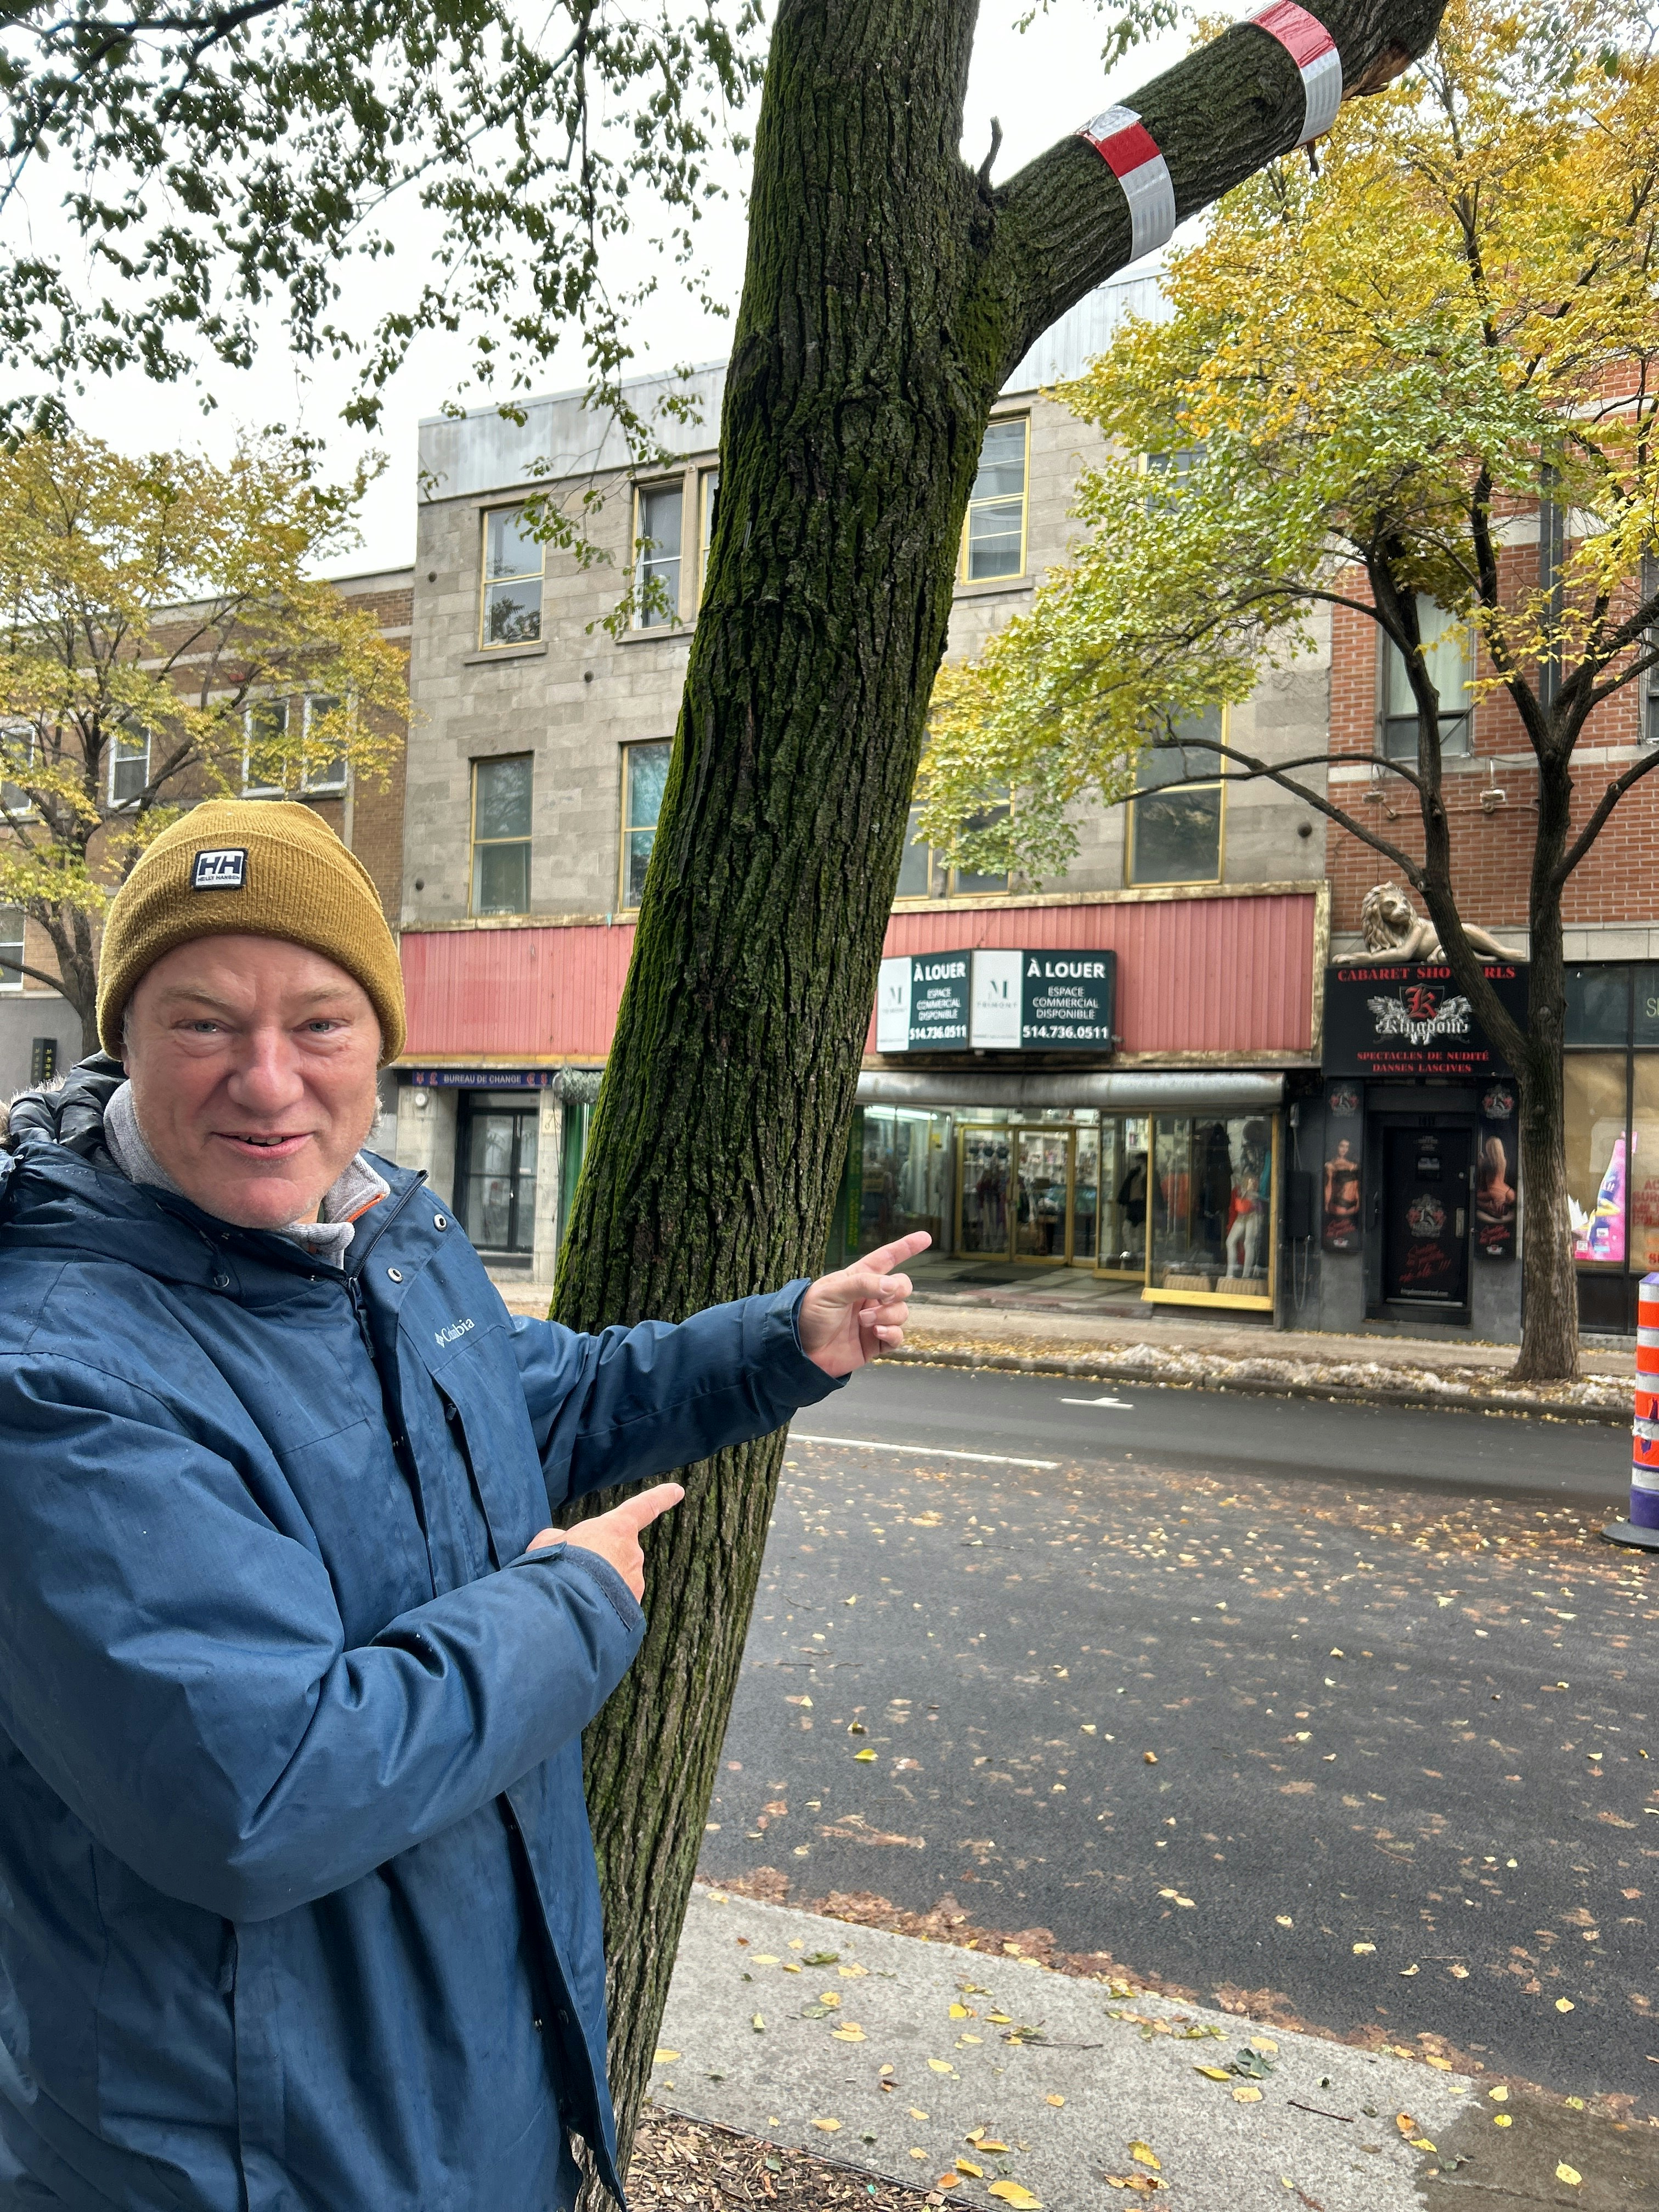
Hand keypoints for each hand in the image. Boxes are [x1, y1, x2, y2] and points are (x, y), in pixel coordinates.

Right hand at [527, 1482, 683, 1601]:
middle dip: (597, 1565)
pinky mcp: (631, 1609)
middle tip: (570, 1575)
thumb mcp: (547, 1543)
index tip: (678, 1490)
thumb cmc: (557, 1565)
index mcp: (617, 1529)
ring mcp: (634, 1583)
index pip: (644, 1507)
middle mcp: (633, 1553)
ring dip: (596, 1589)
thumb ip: (558, 1539)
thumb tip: (559, 1543)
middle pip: (617, 1555)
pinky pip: (614, 1605)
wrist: (567, 1605)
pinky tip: (580, 1613)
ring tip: (571, 1596)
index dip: (661, 1497)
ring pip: (614, 1584)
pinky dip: (600, 1608)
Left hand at [796, 1230, 930, 1376]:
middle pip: (902, 1286)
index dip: (905, 1247)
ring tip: (865, 1322)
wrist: (799, 1351)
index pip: (886, 1258)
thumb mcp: (830, 1292)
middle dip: (898, 1291)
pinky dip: (891, 1333)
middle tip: (881, 1299)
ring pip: (902, 1311)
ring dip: (888, 1314)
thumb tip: (893, 1285)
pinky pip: (898, 1336)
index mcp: (858, 1278)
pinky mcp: (876, 1343)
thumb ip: (862, 1284)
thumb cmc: (808, 1315)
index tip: (926, 1238)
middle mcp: (870, 1297)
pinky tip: (876, 1332)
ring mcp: (875, 1320)